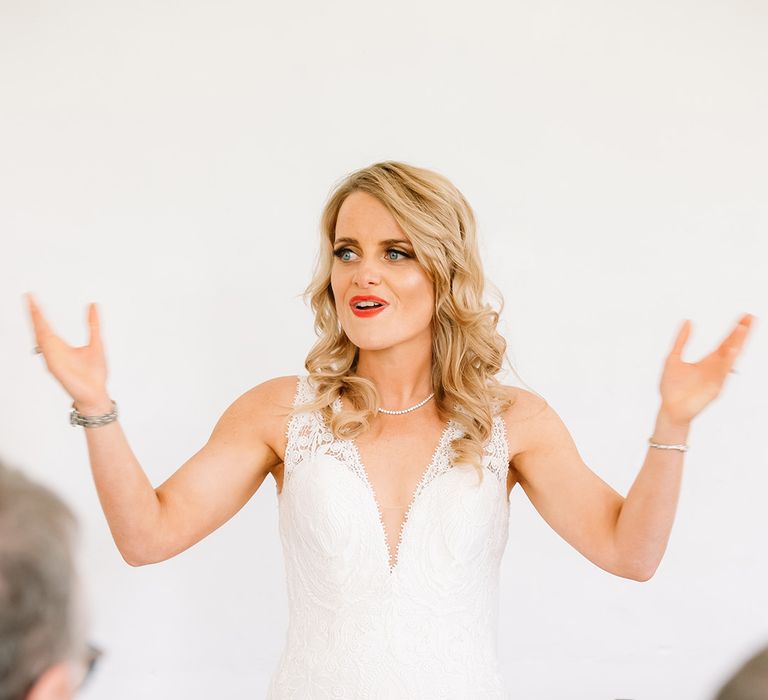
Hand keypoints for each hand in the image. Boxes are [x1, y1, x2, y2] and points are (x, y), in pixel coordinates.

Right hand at [25, 293, 108, 408]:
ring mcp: (53, 359)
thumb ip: (93, 324)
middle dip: (34, 314)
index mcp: (61, 347)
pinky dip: (43, 339)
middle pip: (40, 329)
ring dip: (37, 323)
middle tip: (29, 298)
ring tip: (33, 306)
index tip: (33, 298)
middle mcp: (54, 352)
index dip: (39, 313)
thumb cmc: (95, 374)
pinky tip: (41, 328)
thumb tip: (93, 305)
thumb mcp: (96, 342)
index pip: (46, 326)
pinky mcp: (55, 366)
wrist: (96, 394)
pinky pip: (47, 350)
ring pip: (41, 337)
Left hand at [659, 313, 755, 424]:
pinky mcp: (715, 387)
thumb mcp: (673, 357)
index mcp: (709, 361)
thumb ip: (681, 340)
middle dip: (741, 333)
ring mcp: (717, 377)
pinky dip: (728, 361)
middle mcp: (716, 367)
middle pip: (733, 347)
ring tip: (743, 328)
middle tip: (750, 317)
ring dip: (737, 343)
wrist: (669, 408)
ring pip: (730, 358)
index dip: (735, 330)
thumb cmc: (672, 387)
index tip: (744, 317)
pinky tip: (733, 350)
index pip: (726, 342)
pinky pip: (723, 372)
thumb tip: (688, 321)